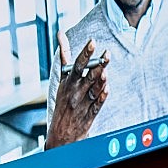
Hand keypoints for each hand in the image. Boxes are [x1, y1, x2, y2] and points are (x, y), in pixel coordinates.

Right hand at [47, 31, 108, 148]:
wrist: (60, 133)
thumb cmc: (63, 100)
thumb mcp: (62, 78)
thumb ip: (65, 56)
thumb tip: (61, 34)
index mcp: (68, 82)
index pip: (77, 65)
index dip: (85, 53)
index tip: (92, 42)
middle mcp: (75, 92)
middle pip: (88, 76)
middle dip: (97, 65)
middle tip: (107, 53)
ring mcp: (82, 104)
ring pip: (93, 90)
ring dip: (100, 80)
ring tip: (106, 70)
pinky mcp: (89, 115)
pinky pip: (97, 105)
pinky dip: (101, 97)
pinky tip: (107, 89)